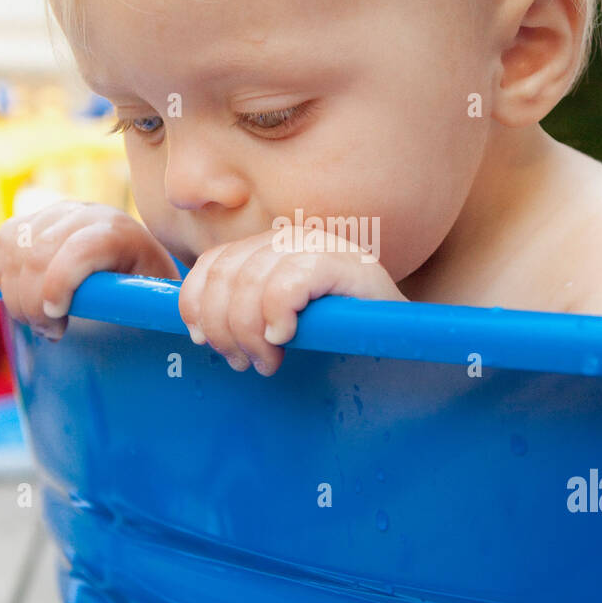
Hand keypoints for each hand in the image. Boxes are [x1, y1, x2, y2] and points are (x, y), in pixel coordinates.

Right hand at [0, 201, 178, 339]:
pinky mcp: (33, 218)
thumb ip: (146, 308)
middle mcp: (87, 214)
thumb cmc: (144, 289)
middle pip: (39, 254)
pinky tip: (25, 297)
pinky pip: (5, 243)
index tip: (56, 316)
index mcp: (121, 233)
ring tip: (40, 319)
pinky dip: (6, 276)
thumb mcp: (153, 299)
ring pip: (16, 250)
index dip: (61, 282)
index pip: (83, 248)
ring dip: (17, 295)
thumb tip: (162, 327)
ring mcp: (56, 213)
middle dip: (33, 303)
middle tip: (50, 330)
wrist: (132, 260)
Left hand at [178, 227, 403, 375]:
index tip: (203, 341)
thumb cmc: (338, 346)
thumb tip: (196, 329)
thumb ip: (244, 315)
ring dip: (250, 331)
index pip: (213, 264)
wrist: (405, 352)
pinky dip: (278, 313)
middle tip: (243, 362)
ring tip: (268, 362)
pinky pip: (290, 281)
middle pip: (227, 275)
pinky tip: (286, 338)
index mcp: (272, 251)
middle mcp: (294, 240)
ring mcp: (324, 248)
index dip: (196, 304)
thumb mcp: (282, 326)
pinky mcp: (350, 265)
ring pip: (252, 281)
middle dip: (224, 327)